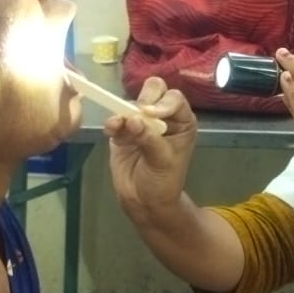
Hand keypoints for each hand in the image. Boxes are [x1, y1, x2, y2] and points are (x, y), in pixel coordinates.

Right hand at [104, 76, 196, 217]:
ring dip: (124, 111)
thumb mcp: (163, 161)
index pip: (174, 98)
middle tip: (136, 116)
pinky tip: (111, 132)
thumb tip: (132, 120)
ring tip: (119, 127)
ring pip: (131, 102)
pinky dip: (112, 122)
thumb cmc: (163, 182)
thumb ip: (150, 139)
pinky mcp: (122, 130)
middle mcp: (163, 116)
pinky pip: (115, 118)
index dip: (162, 102)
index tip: (150, 114)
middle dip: (143, 101)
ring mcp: (141, 122)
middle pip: (153, 91)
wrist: (144, 201)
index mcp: (182, 121)